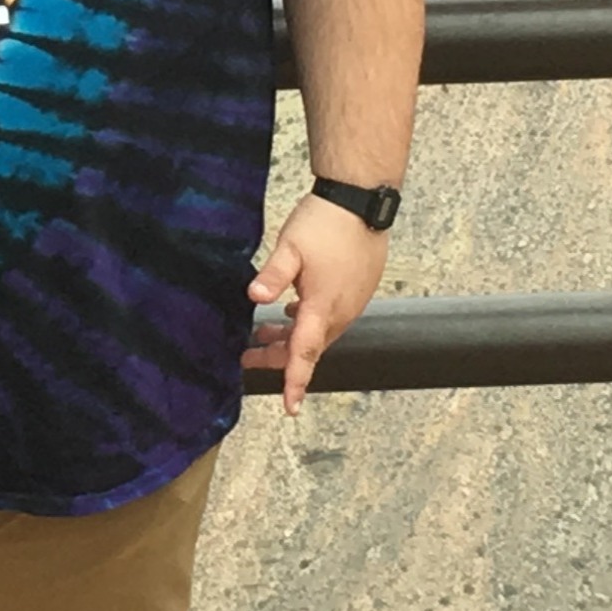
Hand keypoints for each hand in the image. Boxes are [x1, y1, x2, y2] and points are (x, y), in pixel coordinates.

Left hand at [246, 193, 389, 416]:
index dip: (295, 382)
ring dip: (291, 338)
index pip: (305, 355)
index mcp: (323, 308)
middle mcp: (340, 312)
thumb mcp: (290, 248)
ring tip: (263, 334)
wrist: (363, 201)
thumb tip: (254, 298)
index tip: (289, 408)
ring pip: (318, 332)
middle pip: (308, 347)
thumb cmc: (326, 223)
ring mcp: (351, 302)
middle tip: (248, 356)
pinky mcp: (356, 290)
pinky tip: (291, 311)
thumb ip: (272, 275)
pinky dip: (306, 322)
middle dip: (279, 357)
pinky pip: (329, 317)